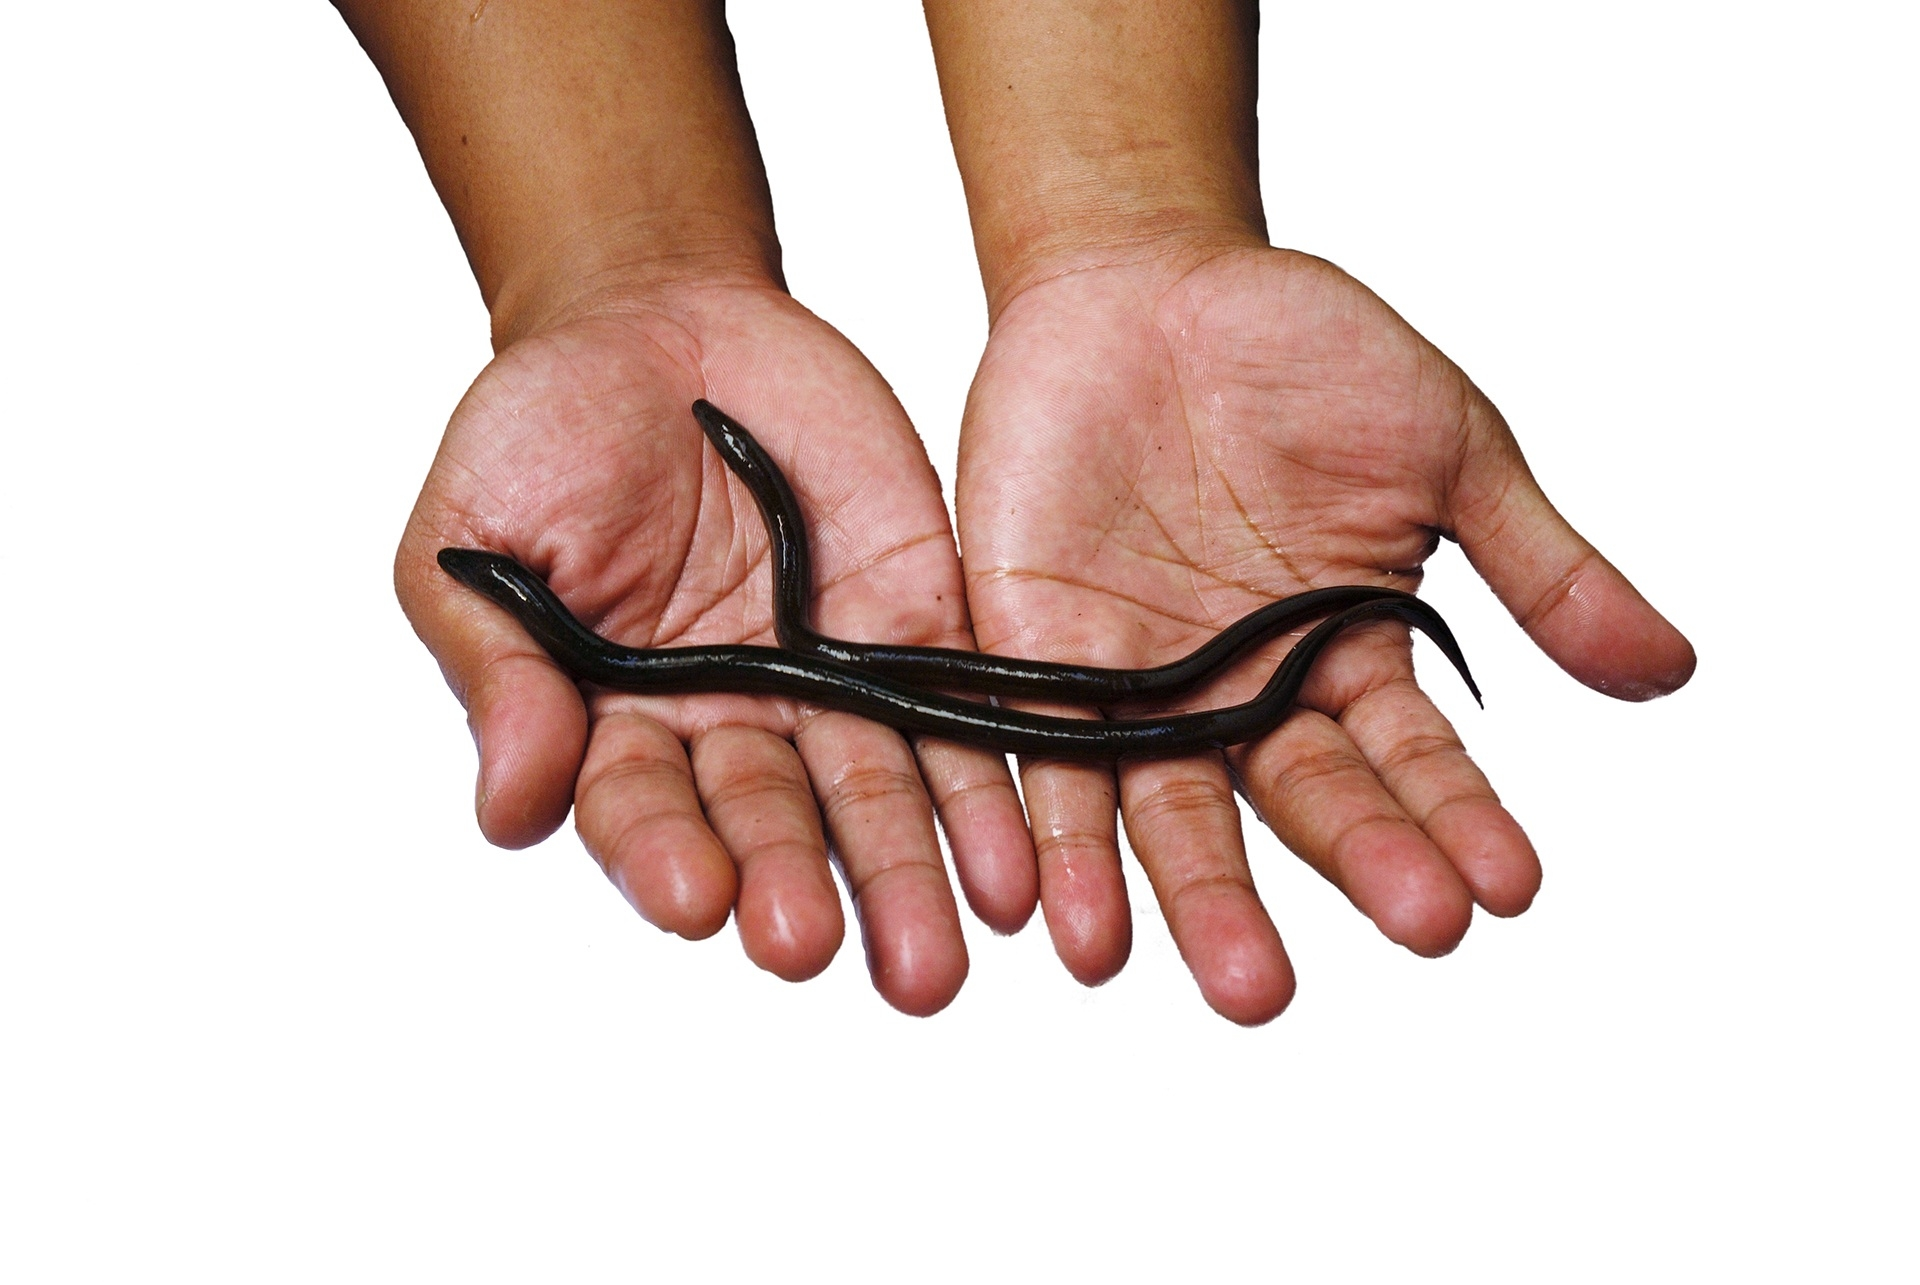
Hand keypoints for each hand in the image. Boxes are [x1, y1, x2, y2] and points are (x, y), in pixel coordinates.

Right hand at [396, 278, 1031, 1013]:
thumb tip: (509, 805)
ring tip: (935, 961)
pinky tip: (1015, 866)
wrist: (662, 324)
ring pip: (875, 796)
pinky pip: (958, 717)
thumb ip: (497, 665)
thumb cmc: (547, 428)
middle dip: (793, 886)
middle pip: (768, 824)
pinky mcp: (914, 630)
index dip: (662, 854)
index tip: (695, 897)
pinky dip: (986, 792)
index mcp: (615, 721)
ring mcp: (826, 684)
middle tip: (813, 947)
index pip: (640, 810)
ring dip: (904, 878)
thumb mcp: (479, 532)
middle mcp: (728, 726)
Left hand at [955, 243, 1695, 1022]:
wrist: (1148, 277)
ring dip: (1180, 893)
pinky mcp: (1026, 647)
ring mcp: (1131, 678)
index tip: (1505, 887)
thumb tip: (1669, 671)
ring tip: (1211, 977)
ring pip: (1157, 806)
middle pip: (1289, 803)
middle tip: (1388, 942)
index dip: (1454, 822)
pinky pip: (1029, 749)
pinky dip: (1042, 829)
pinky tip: (1055, 911)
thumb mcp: (1444, 447)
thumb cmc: (1302, 350)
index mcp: (1344, 654)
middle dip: (1338, 870)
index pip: (1407, 761)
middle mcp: (1239, 691)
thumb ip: (1534, 565)